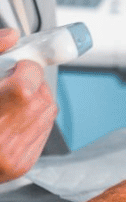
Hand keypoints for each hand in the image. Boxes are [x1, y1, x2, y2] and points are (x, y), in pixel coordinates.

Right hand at [0, 28, 56, 182]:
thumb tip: (13, 36)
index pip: (27, 81)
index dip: (25, 69)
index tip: (18, 66)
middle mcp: (2, 141)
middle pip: (40, 96)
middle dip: (29, 83)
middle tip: (9, 83)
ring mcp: (13, 157)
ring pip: (46, 112)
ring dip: (33, 100)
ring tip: (7, 102)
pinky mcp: (21, 165)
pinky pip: (43, 131)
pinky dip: (32, 119)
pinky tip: (10, 119)